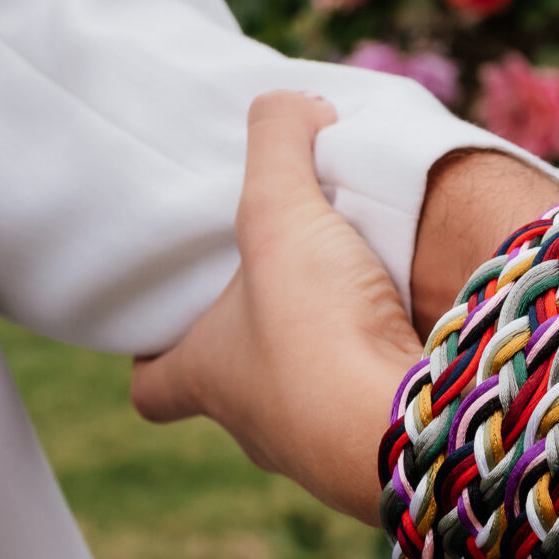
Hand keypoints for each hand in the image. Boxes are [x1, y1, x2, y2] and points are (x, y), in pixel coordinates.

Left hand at [131, 91, 420, 521]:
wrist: (406, 418)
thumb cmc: (316, 328)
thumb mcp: (280, 209)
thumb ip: (277, 141)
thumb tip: (289, 102)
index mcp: (208, 378)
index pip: (151, 388)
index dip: (151, 357)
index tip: (164, 329)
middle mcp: (258, 428)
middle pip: (234, 394)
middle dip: (253, 350)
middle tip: (276, 298)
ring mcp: (320, 452)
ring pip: (308, 409)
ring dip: (324, 367)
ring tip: (353, 310)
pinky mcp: (384, 456)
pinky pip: (372, 415)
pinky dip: (380, 382)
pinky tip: (405, 342)